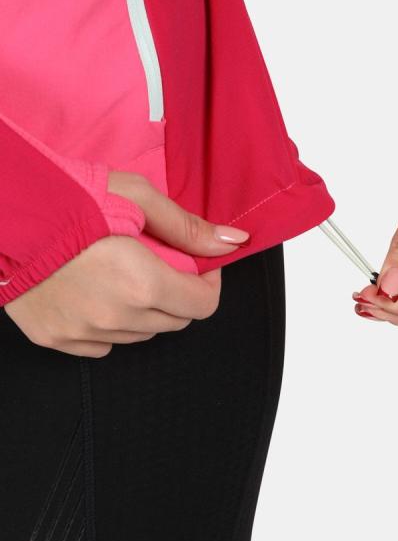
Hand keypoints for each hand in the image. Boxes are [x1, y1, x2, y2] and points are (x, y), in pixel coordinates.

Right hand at [4, 171, 248, 356]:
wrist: (3, 213)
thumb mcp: (136, 197)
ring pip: (141, 334)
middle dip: (178, 292)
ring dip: (146, 309)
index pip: (202, 306)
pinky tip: (96, 292)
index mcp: (141, 283)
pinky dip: (111, 324)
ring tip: (123, 272)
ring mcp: (83, 332)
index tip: (196, 263)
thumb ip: (186, 227)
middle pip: (174, 321)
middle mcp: (115, 317)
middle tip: (157, 260)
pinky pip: (104, 344)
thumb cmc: (67, 197)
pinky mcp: (56, 339)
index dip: (207, 282)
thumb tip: (232, 242)